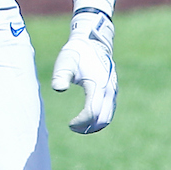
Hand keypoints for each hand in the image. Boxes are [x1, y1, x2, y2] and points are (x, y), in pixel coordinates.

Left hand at [51, 10, 115, 133]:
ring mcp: (113, 91)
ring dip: (94, 125)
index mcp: (97, 85)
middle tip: (73, 127)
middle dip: (88, 127)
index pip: (92, 113)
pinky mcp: (113, 91)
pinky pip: (109, 111)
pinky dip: (99, 118)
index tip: (70, 124)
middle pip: (102, 119)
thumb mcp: (65, 62)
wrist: (93, 42)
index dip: (81, 122)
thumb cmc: (77, 52)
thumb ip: (61, 75)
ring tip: (78, 125)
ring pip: (108, 117)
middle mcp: (108, 90)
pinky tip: (86, 118)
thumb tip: (58, 88)